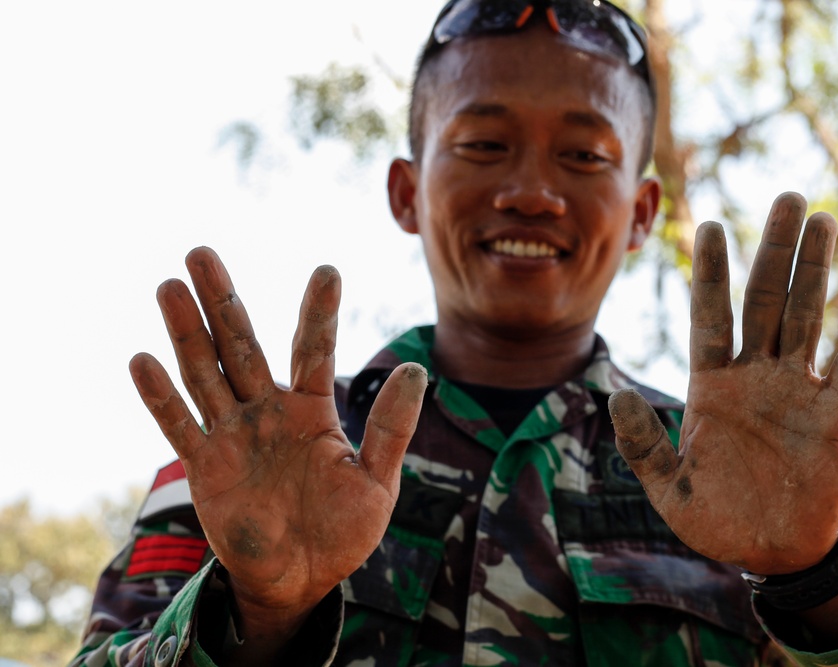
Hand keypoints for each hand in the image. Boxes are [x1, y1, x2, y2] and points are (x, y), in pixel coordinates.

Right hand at [129, 247, 425, 649]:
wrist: (302, 579)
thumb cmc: (344, 530)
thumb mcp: (377, 481)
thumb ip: (391, 427)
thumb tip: (416, 369)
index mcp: (312, 410)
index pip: (314, 350)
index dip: (318, 312)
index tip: (327, 270)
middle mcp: (268, 411)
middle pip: (242, 345)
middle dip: (223, 300)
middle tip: (202, 252)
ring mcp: (234, 435)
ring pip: (206, 373)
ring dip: (186, 332)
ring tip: (169, 285)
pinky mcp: (206, 466)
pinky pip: (181, 426)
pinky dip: (161, 397)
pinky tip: (142, 360)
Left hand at [610, 193, 837, 574]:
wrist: (770, 551)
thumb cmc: (715, 518)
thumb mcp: (668, 489)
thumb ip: (642, 445)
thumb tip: (618, 397)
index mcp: (709, 386)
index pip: (709, 316)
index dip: (710, 273)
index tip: (708, 225)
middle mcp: (752, 376)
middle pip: (764, 301)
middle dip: (774, 251)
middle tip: (788, 197)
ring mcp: (794, 390)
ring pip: (806, 318)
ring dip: (815, 271)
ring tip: (823, 220)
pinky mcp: (832, 415)